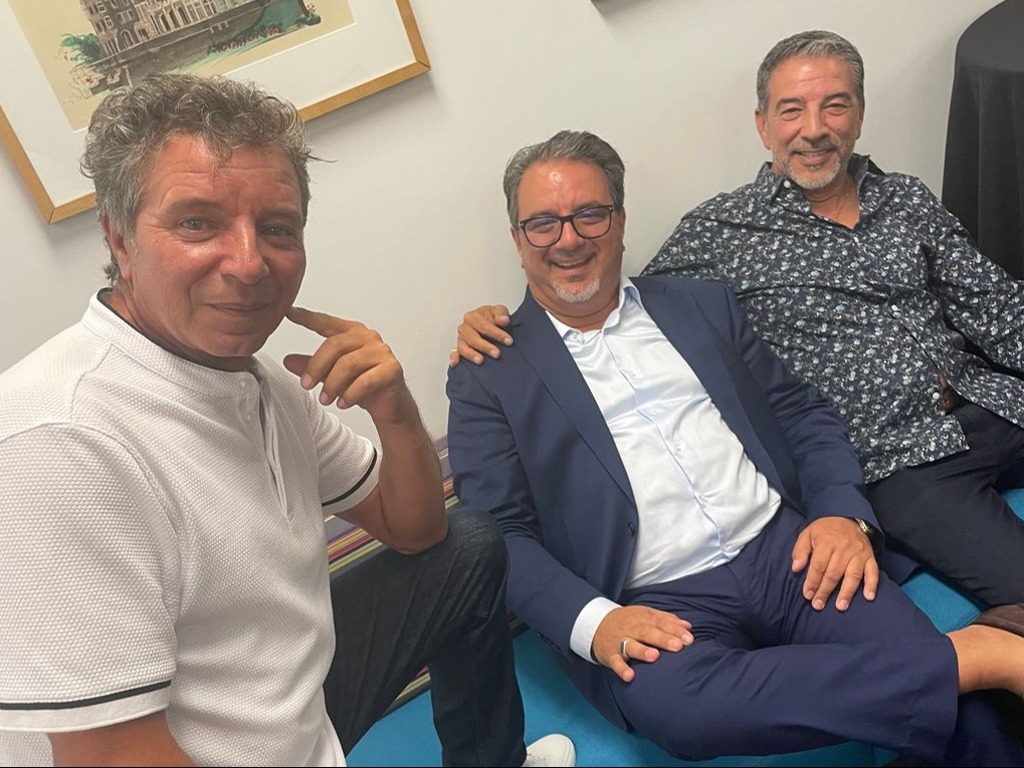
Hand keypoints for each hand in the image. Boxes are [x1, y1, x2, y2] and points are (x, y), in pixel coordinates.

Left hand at [284, 306, 411, 425]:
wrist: (391, 404)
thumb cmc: (364, 385)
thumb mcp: (332, 374)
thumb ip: (312, 365)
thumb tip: (288, 360)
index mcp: (352, 333)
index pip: (326, 322)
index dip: (308, 318)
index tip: (290, 312)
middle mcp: (368, 338)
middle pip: (335, 345)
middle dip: (317, 366)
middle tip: (306, 384)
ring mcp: (381, 352)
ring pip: (348, 364)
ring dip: (332, 384)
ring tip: (326, 399)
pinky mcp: (391, 370)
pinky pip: (365, 381)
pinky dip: (350, 394)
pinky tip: (343, 403)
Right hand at [448, 304, 512, 366]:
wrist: (489, 324)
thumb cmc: (491, 318)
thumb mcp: (498, 311)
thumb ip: (501, 314)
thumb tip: (504, 320)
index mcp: (472, 317)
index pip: (484, 326)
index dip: (497, 334)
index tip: (508, 341)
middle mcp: (464, 328)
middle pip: (473, 338)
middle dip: (485, 346)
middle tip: (497, 354)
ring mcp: (461, 339)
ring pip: (463, 347)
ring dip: (471, 354)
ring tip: (481, 361)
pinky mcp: (459, 349)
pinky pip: (455, 354)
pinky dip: (454, 358)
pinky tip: (456, 363)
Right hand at [592, 605, 692, 682]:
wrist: (596, 625)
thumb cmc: (628, 621)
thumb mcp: (645, 615)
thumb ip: (666, 619)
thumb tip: (688, 626)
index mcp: (643, 618)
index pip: (660, 623)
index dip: (675, 630)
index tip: (689, 639)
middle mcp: (632, 629)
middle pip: (648, 633)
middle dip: (663, 639)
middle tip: (677, 647)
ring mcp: (620, 641)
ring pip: (631, 645)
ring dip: (642, 651)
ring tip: (654, 656)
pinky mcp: (611, 655)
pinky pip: (616, 662)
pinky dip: (621, 669)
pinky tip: (630, 676)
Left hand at [791, 516, 877, 611]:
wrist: (848, 517)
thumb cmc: (825, 530)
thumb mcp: (808, 534)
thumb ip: (800, 551)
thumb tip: (796, 568)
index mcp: (827, 542)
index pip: (818, 565)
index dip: (812, 581)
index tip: (807, 594)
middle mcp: (844, 548)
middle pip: (833, 573)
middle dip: (825, 591)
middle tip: (818, 605)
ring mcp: (859, 554)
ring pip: (852, 575)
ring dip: (847, 592)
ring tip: (840, 606)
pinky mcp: (870, 557)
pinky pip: (873, 572)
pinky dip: (872, 585)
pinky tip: (868, 597)